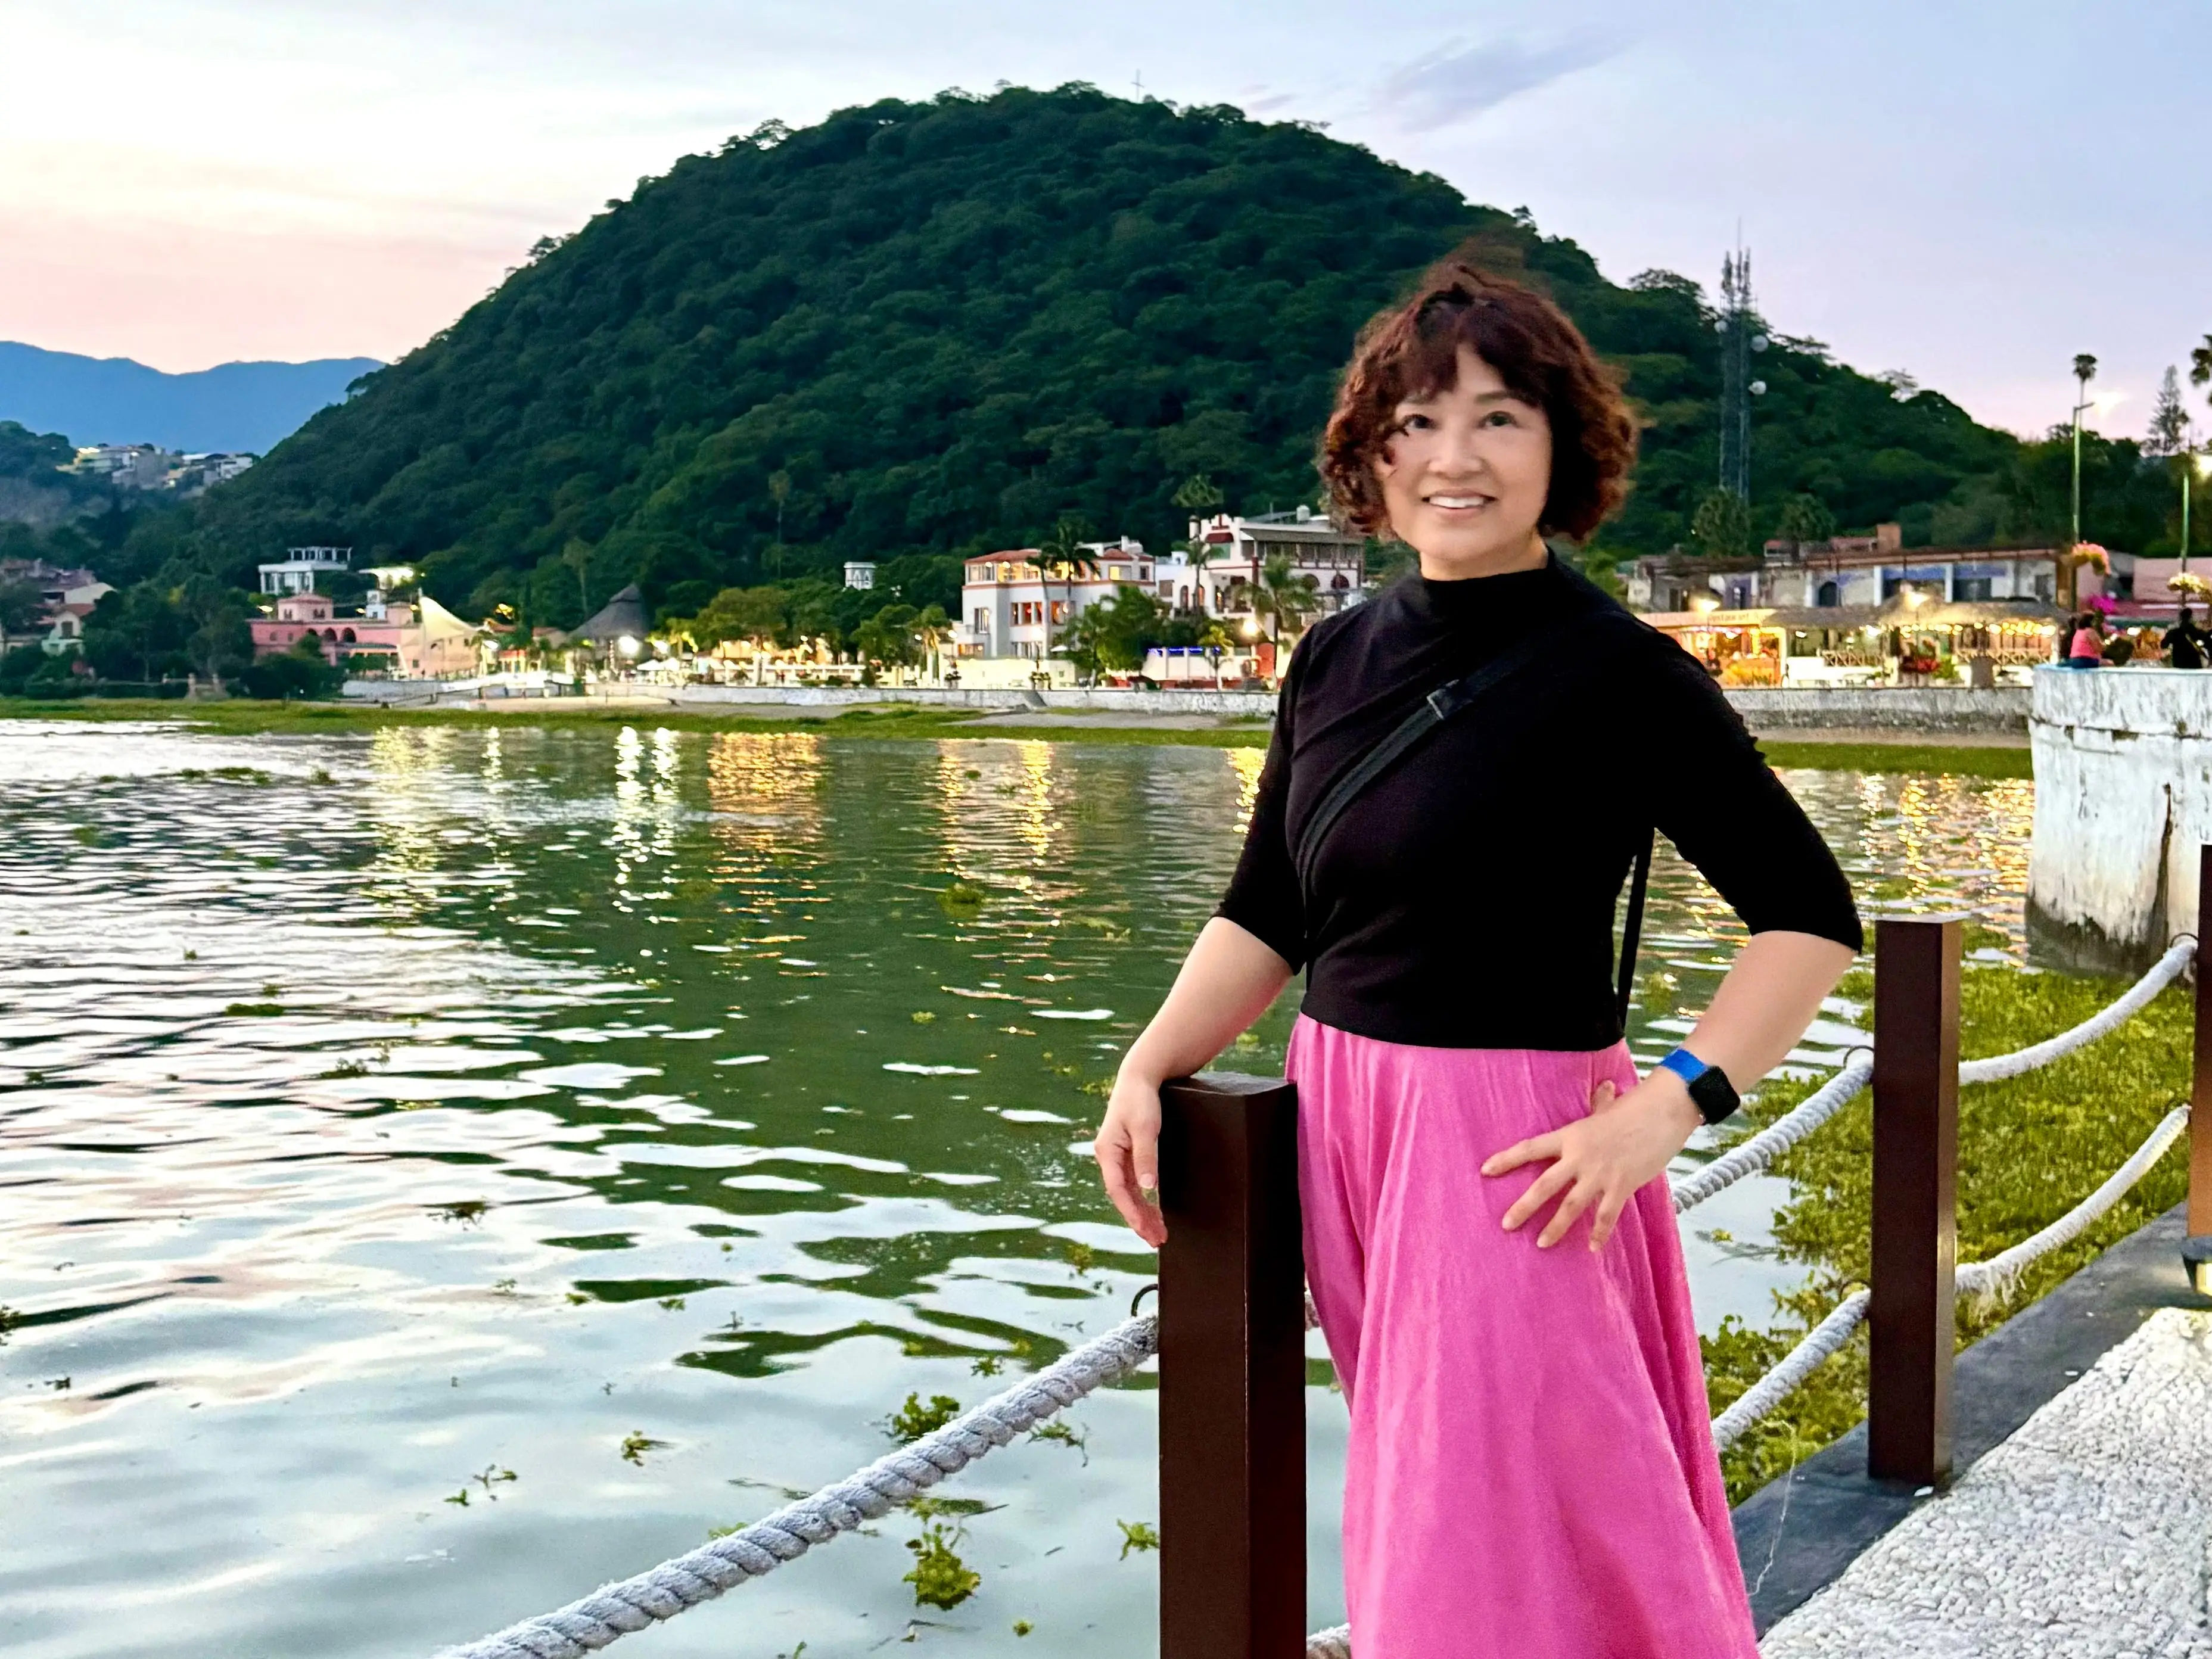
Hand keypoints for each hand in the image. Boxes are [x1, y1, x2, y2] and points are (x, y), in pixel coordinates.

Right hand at [1094, 1068, 1166, 1246]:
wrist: (1140, 1076)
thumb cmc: (1141, 1099)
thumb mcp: (1145, 1128)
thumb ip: (1146, 1158)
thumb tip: (1148, 1189)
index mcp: (1108, 1152)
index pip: (1118, 1191)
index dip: (1132, 1213)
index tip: (1146, 1231)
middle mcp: (1109, 1157)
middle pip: (1123, 1196)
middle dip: (1139, 1220)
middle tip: (1158, 1240)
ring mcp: (1117, 1156)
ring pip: (1128, 1192)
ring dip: (1142, 1213)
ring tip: (1159, 1233)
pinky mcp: (1127, 1153)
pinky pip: (1133, 1183)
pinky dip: (1143, 1199)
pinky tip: (1154, 1211)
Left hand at [1481, 1074, 1701, 1249]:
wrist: (1664, 1112)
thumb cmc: (1636, 1107)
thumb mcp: (1610, 1107)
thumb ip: (1599, 1105)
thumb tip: (1603, 1089)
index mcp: (1571, 1136)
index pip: (1530, 1148)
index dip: (1507, 1159)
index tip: (1485, 1170)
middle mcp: (1580, 1157)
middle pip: (1544, 1185)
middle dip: (1524, 1206)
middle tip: (1506, 1224)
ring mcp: (1600, 1174)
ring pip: (1571, 1206)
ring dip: (1556, 1227)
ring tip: (1541, 1243)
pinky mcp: (1622, 1186)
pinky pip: (1606, 1215)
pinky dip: (1600, 1233)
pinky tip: (1593, 1248)